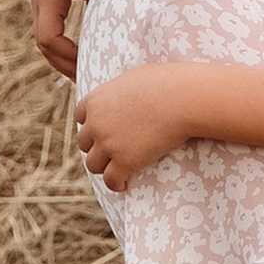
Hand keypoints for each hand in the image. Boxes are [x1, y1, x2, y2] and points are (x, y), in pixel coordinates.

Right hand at [26, 0, 96, 78]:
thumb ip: (101, 9)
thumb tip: (103, 48)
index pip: (47, 36)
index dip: (66, 58)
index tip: (87, 67)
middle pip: (43, 41)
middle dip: (64, 63)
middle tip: (86, 79)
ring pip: (45, 38)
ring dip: (62, 58)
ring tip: (84, 73)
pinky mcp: (52, 0)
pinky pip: (50, 30)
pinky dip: (63, 47)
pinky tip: (81, 58)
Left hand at [75, 64, 199, 191]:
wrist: (183, 99)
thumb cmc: (167, 82)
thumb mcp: (134, 78)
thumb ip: (120, 90)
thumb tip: (124, 94)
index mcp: (96, 100)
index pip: (81, 116)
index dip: (92, 124)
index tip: (103, 129)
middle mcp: (96, 123)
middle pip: (85, 142)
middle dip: (97, 146)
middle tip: (112, 151)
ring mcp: (109, 144)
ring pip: (94, 164)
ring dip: (104, 167)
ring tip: (117, 169)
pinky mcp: (124, 161)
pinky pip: (111, 180)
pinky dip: (116, 184)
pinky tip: (125, 185)